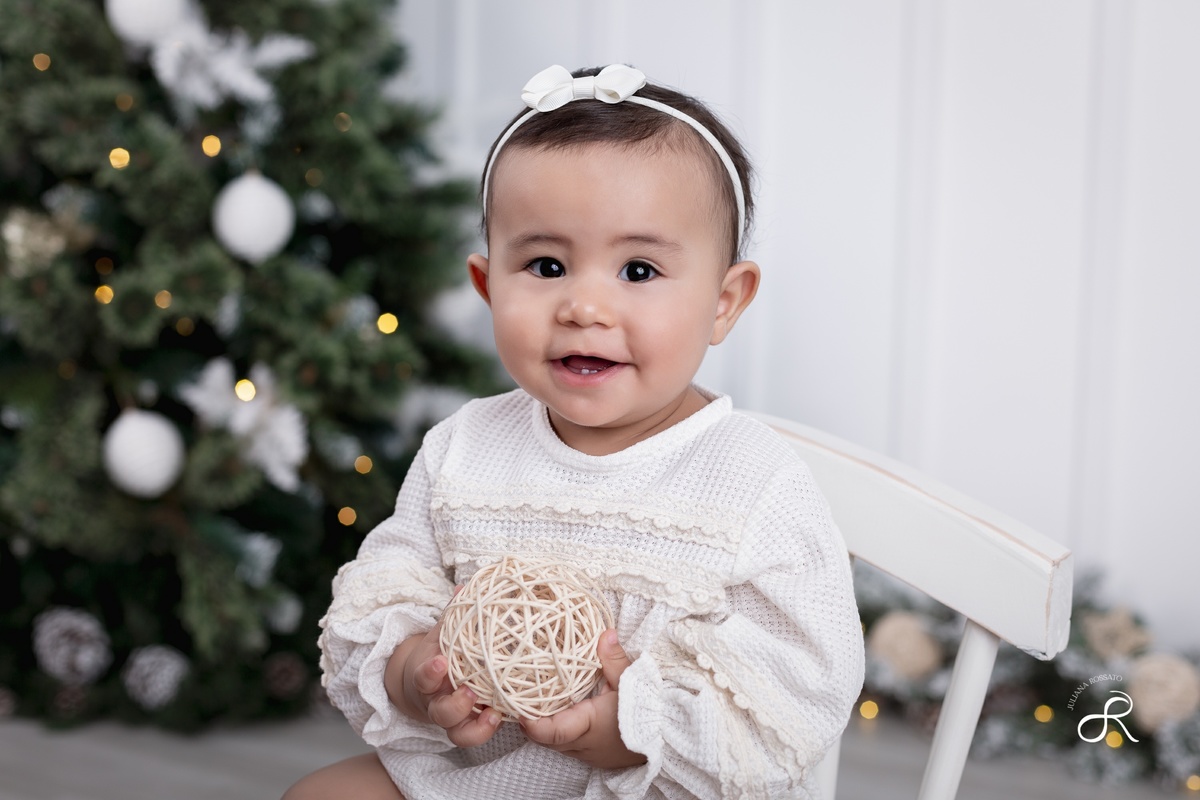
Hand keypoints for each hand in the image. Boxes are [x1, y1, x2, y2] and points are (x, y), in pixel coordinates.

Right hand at [386, 610, 502, 747]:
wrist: (427, 683)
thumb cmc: (441, 652)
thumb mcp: (443, 633)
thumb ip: (453, 614)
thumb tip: (466, 585)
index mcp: (427, 678)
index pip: (422, 678)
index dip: (430, 673)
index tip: (441, 661)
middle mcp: (437, 701)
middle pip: (440, 714)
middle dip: (455, 706)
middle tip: (471, 692)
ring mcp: (453, 718)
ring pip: (457, 734)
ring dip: (475, 728)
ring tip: (493, 714)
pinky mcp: (469, 725)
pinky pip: (475, 736)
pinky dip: (487, 730)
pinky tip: (504, 717)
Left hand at [520, 630, 646, 769]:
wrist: (672, 738)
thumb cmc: (651, 710)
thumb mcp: (633, 680)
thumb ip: (614, 658)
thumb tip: (604, 632)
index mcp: (589, 725)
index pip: (549, 730)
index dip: (529, 721)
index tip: (515, 705)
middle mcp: (584, 745)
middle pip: (546, 740)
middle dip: (533, 722)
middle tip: (522, 697)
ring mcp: (589, 754)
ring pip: (556, 745)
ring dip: (547, 728)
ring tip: (540, 703)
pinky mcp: (596, 757)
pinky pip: (569, 748)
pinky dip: (561, 733)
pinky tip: (564, 714)